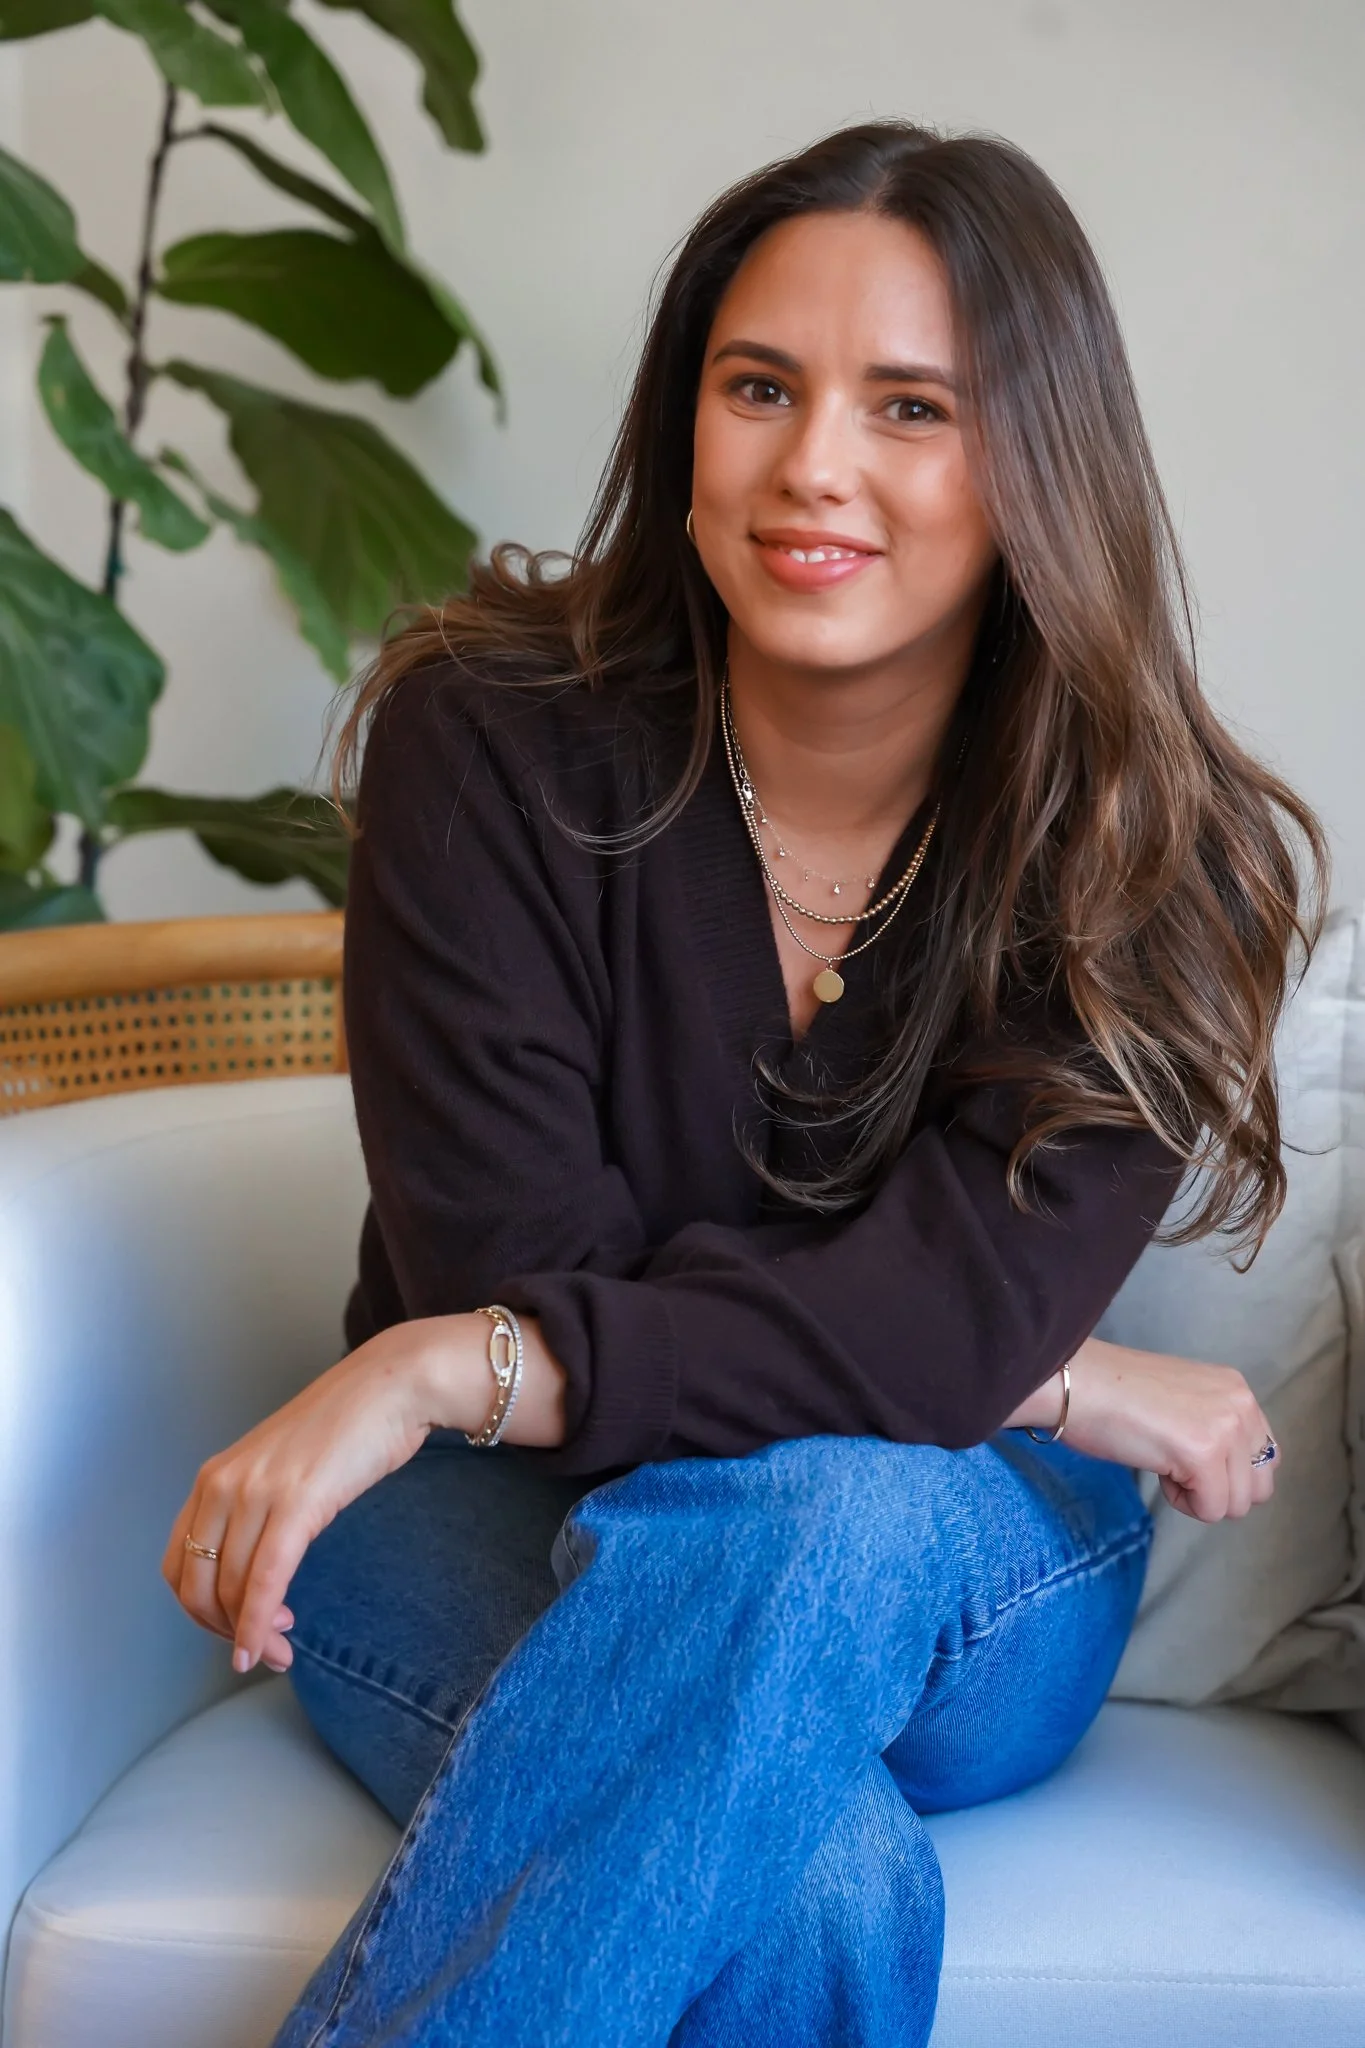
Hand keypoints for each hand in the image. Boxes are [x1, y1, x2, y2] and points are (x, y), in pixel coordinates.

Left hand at [162, 1315, 475, 1675]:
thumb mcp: (282, 1468)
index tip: (235, 1626)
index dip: (201, 1609)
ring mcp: (256, 1492)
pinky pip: (265, 1579)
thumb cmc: (348, 1428)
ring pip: (229, 1588)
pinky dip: (259, 1623)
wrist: (392, 1386)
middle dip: (222, 1630)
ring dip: (249, 1634)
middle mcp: (222, 1484)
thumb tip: (257, 1567)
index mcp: (215, 1477)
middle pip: (195, 1584)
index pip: (179, 1564)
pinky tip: (270, 1645)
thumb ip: (259, 1507)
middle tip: (258, 1652)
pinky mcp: (295, 1502)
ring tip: (278, 1653)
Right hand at [1013, 1337, 1277, 1522]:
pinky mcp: (1204, 1455)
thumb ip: (1213, 1426)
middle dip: (1218, 1491)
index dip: (1225, 1473)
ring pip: (1237, 1504)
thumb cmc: (1111, 1393)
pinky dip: (1180, 1502)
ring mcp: (1225, 1429)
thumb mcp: (1182, 1400)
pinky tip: (1155, 1468)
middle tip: (1175, 1467)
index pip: (1264, 1456)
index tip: (1185, 1458)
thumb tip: (1229, 1476)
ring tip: (1161, 1462)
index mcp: (1236, 1389)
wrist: (1074, 1383)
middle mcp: (1241, 1405)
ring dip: (1197, 1497)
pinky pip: (1210, 1510)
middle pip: (1259, 1487)